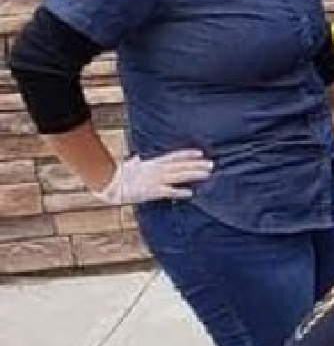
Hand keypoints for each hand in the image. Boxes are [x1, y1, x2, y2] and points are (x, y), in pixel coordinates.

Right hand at [95, 149, 211, 204]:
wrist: (108, 183)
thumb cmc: (116, 175)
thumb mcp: (128, 166)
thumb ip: (135, 162)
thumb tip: (136, 158)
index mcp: (152, 163)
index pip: (174, 156)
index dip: (187, 154)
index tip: (200, 153)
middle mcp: (156, 169)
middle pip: (181, 165)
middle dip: (197, 164)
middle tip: (212, 164)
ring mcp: (155, 179)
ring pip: (179, 175)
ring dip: (193, 174)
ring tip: (207, 174)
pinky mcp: (152, 191)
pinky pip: (168, 191)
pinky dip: (179, 192)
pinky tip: (190, 193)